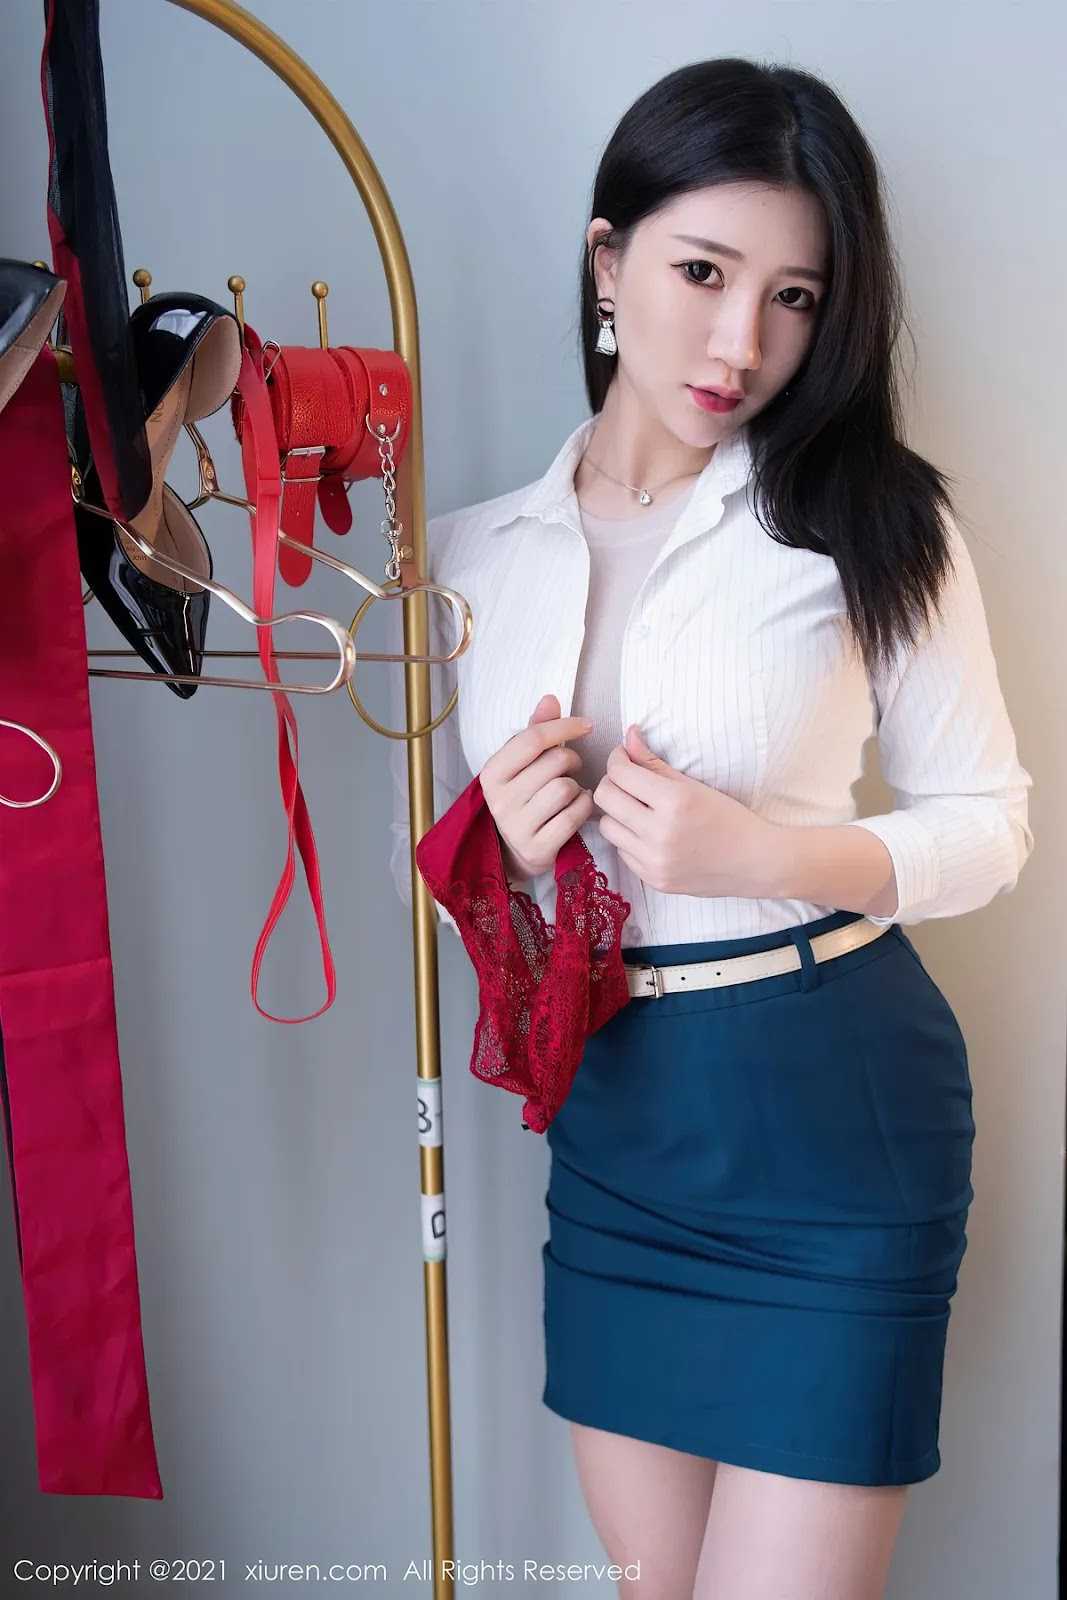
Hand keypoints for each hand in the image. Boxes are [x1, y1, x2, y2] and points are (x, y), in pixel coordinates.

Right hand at [479, 694, 595, 880]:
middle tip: (572, 767)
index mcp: (492, 772)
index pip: (533, 738)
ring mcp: (516, 826)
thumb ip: (537, 730)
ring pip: (566, 788)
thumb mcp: (524, 762)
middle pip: (555, 762)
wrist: (516, 849)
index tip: (586, 726)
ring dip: (577, 786)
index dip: (565, 727)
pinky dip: (583, 807)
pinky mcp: (536, 848)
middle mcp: (499, 800)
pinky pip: (573, 816)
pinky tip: (578, 805)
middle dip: (572, 760)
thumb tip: (550, 698)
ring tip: (571, 790)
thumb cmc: (525, 795)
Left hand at [591, 724, 780, 897]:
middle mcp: (660, 833)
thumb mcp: (694, 785)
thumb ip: (654, 762)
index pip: (620, 773)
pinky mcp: (653, 880)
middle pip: (605, 798)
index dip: (617, 759)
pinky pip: (622, 852)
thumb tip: (628, 735)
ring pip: (607, 827)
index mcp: (674, 801)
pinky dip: (630, 840)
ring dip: (617, 814)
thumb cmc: (729, 818)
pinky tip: (650, 835)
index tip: (624, 757)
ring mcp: (655, 860)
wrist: (755, 862)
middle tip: (627, 781)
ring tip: (638, 809)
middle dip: (612, 783)